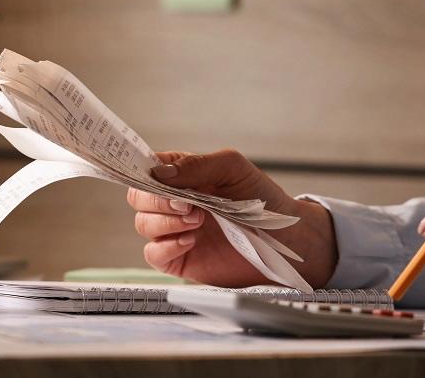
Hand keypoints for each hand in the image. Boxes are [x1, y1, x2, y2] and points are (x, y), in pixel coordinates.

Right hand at [126, 149, 335, 287]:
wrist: (285, 240)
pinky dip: (166, 246)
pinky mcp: (179, 258)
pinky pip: (153, 253)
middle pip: (139, 197)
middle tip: (187, 204)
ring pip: (143, 224)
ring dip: (165, 221)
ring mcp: (175, 230)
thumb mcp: (233, 169)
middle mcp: (175, 202)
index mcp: (184, 175)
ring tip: (198, 221)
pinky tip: (191, 241)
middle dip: (156, 200)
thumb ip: (197, 166)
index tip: (153, 177)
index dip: (143, 171)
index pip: (148, 169)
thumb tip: (160, 172)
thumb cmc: (262, 200)